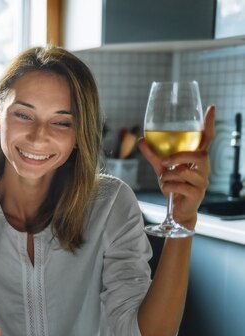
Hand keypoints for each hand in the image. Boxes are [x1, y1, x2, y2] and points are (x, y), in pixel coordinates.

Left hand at [138, 105, 215, 228]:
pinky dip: (167, 187)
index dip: (209, 124)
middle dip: (179, 156)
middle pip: (200, 154)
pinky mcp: (197, 194)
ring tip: (164, 182)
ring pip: (184, 171)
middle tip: (164, 162)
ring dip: (167, 176)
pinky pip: (179, 186)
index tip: (211, 107)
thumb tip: (141, 139)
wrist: (176, 211)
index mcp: (197, 159)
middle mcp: (204, 168)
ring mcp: (202, 182)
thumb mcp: (162, 169)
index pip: (207, 139)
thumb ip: (153, 155)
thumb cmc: (174, 187)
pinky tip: (167, 190)